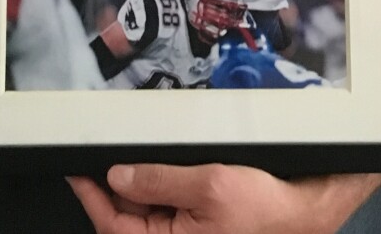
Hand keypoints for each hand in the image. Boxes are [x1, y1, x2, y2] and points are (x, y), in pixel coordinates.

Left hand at [68, 164, 380, 233]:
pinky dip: (161, 187)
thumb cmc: (265, 208)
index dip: (92, 196)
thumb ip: (159, 180)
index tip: (77, 171)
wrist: (303, 210)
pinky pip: (169, 207)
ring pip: (147, 211)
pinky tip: (165, 168)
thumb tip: (119, 176)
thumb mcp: (208, 185)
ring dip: (140, 185)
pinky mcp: (199, 226)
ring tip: (140, 158)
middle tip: (105, 154)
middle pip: (128, 218)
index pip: (114, 225)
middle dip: (117, 187)